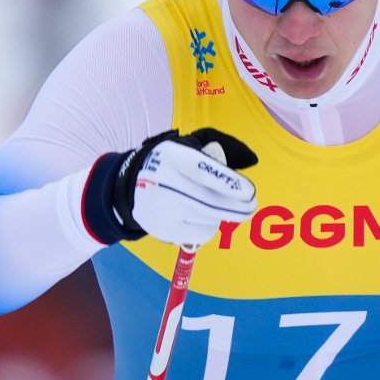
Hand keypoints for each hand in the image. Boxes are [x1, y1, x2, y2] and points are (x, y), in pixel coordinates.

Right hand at [82, 128, 258, 246]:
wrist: (128, 186)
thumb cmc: (170, 164)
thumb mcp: (188, 146)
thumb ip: (220, 148)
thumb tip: (251, 159)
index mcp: (171, 156)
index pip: (201, 171)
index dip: (227, 182)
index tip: (249, 192)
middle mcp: (163, 183)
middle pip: (209, 202)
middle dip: (237, 207)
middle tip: (251, 206)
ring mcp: (162, 209)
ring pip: (208, 219)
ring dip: (221, 214)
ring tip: (215, 205)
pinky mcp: (163, 230)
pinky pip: (201, 234)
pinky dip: (209, 227)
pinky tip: (202, 217)